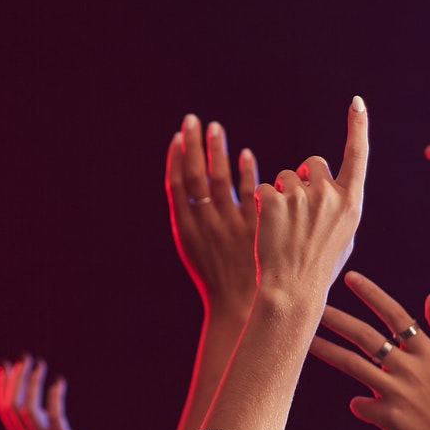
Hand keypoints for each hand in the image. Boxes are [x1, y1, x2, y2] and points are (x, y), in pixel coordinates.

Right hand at [0, 355, 102, 429]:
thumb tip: (40, 424)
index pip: (5, 412)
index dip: (3, 388)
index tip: (5, 367)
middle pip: (10, 407)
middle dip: (14, 380)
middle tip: (22, 359)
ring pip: (27, 409)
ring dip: (31, 384)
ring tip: (38, 365)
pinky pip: (53, 418)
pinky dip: (53, 398)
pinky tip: (59, 383)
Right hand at [166, 114, 260, 315]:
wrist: (240, 310)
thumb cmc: (220, 286)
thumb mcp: (199, 256)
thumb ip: (197, 226)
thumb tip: (198, 196)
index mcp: (184, 231)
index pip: (176, 187)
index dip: (175, 159)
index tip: (177, 136)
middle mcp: (204, 224)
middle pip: (195, 175)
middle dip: (192, 145)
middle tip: (193, 120)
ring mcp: (229, 224)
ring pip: (219, 179)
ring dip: (216, 151)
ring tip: (214, 127)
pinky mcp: (254, 227)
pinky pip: (249, 194)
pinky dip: (246, 173)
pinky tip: (247, 155)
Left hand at [254, 97, 368, 314]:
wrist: (292, 292)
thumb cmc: (318, 270)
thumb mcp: (343, 239)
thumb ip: (339, 208)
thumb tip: (332, 187)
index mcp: (351, 205)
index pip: (358, 156)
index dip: (358, 127)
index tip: (357, 103)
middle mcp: (330, 195)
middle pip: (313, 163)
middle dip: (303, 178)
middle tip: (298, 211)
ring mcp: (302, 197)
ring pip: (285, 176)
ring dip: (281, 194)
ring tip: (283, 228)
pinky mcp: (274, 200)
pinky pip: (265, 188)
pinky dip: (263, 205)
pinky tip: (268, 229)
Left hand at [309, 271, 429, 429]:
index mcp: (429, 354)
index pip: (396, 315)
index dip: (372, 294)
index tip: (351, 278)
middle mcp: (411, 368)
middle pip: (366, 336)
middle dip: (338, 319)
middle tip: (313, 305)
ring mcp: (398, 392)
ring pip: (354, 365)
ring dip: (327, 351)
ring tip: (303, 341)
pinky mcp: (390, 417)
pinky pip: (362, 405)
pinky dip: (359, 404)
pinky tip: (362, 407)